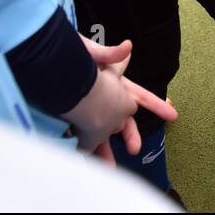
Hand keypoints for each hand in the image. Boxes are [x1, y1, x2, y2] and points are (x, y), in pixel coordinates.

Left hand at [67, 36, 178, 163]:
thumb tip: (128, 46)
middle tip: (134, 149)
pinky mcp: (71, 114)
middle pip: (122, 118)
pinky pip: (80, 134)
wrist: (41, 64)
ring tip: (109, 167)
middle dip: (130, 134)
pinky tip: (84, 158)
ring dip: (105, 148)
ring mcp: (86, 105)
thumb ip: (110, 53)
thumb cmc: (66, 54)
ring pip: (101, 130)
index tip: (173, 115)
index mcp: (113, 80)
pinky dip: (84, 146)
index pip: (140, 95)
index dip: (157, 106)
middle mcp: (103, 94)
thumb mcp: (90, 52)